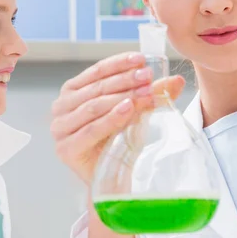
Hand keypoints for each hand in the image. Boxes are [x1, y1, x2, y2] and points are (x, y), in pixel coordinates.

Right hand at [50, 52, 185, 183]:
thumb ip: (150, 94)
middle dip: (124, 80)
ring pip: (94, 106)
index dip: (119, 64)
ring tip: (144, 92)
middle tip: (147, 76)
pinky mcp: (66, 149)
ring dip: (121, 97)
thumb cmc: (117, 141)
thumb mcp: (134, 111)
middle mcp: (61, 107)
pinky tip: (128, 109)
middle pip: (97, 88)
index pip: (96, 72)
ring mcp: (60, 128)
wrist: (111, 178)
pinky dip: (111, 118)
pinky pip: (91, 130)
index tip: (141, 59)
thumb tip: (176, 80)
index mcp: (72, 91)